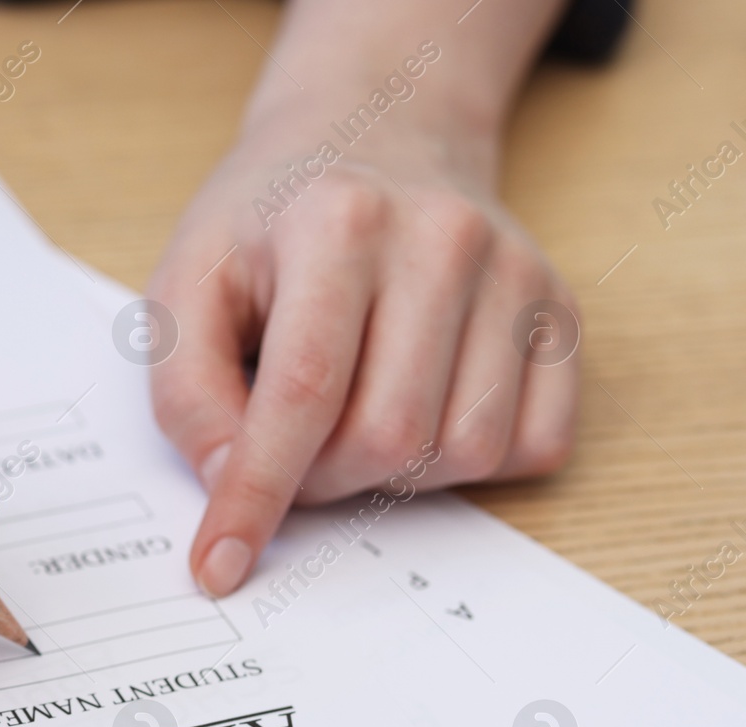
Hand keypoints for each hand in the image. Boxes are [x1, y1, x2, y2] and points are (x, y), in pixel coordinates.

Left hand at [148, 113, 577, 596]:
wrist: (375, 138)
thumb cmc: (270, 226)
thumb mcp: (186, 284)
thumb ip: (187, 390)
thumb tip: (229, 485)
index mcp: (338, 221)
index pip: (303, 393)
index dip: (257, 494)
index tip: (221, 567)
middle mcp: (445, 239)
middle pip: (388, 436)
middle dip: (320, 479)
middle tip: (285, 451)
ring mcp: (518, 275)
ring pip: (462, 452)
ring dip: (389, 476)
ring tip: (347, 420)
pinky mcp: (562, 315)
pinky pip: (531, 447)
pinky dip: (466, 465)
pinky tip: (418, 410)